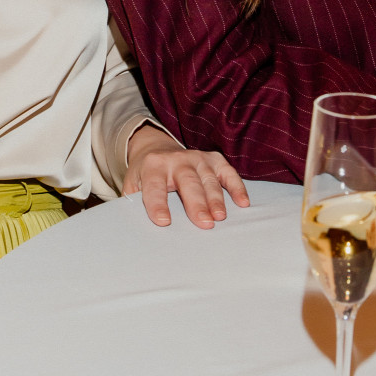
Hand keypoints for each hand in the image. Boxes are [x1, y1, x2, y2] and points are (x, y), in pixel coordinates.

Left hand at [123, 125, 249, 228]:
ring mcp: (197, 158)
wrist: (157, 149)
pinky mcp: (214, 159)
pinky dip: (236, 186)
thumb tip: (134, 226)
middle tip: (204, 223)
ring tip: (220, 217)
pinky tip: (243, 202)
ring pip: (209, 179)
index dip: (158, 204)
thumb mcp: (133, 185)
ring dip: (216, 198)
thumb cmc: (146, 176)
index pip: (154, 186)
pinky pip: (228, 172)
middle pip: (188, 182)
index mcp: (153, 166)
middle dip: (196, 203)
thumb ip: (133, 202)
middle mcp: (176, 159)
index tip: (163, 222)